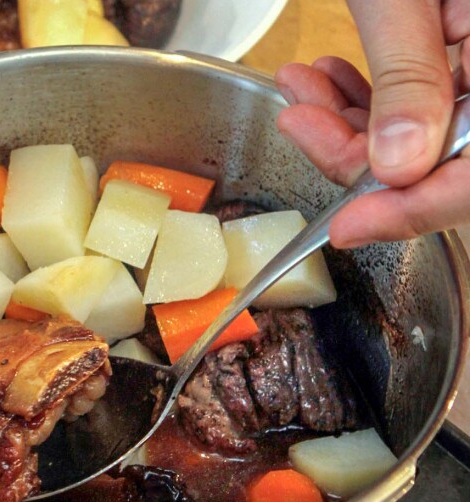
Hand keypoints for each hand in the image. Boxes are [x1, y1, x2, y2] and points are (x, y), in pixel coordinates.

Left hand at [274, 0, 468, 247]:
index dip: (411, 212)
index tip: (345, 228)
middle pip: (443, 161)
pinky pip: (422, 99)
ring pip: (424, 132)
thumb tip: (396, 167)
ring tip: (299, 89)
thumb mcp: (404, 0)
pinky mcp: (459, 57)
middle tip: (298, 125)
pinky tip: (328, 79)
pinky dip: (369, 97)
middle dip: (358, 153)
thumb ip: (408, 80)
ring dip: (351, 122)